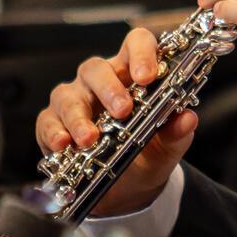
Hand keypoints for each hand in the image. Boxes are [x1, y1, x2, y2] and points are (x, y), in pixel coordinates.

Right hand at [36, 27, 197, 217]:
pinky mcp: (53, 124)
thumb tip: (188, 118)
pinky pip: (48, 121)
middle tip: (122, 111)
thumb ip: (177, 131)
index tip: (147, 76)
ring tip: (90, 139)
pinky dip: (54, 132)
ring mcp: (75, 101)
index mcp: (133, 75)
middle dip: (109, 88)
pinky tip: (64, 145)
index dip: (141, 53)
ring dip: (79, 117)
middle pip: (97, 68)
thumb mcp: (167, 147)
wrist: (127, 192)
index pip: (136, 44)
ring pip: (67, 94)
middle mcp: (101, 83)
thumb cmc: (147, 156)